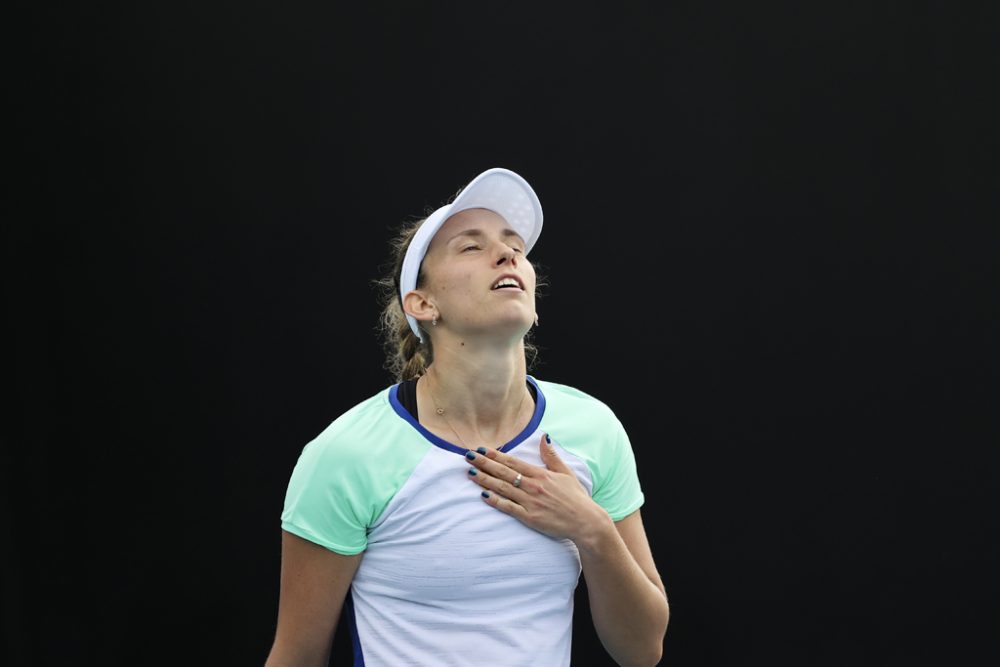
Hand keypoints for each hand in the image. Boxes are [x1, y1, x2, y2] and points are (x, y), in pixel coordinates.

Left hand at [465, 434, 612, 543]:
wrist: (585, 521)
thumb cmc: (576, 497)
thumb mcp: (566, 473)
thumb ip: (551, 456)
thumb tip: (544, 437)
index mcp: (540, 474)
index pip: (513, 462)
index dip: (495, 455)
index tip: (481, 449)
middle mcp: (533, 486)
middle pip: (503, 473)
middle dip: (484, 463)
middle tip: (468, 456)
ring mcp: (530, 502)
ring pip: (502, 489)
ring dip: (485, 480)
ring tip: (471, 472)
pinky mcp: (529, 517)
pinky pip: (508, 508)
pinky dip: (495, 501)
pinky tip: (483, 495)